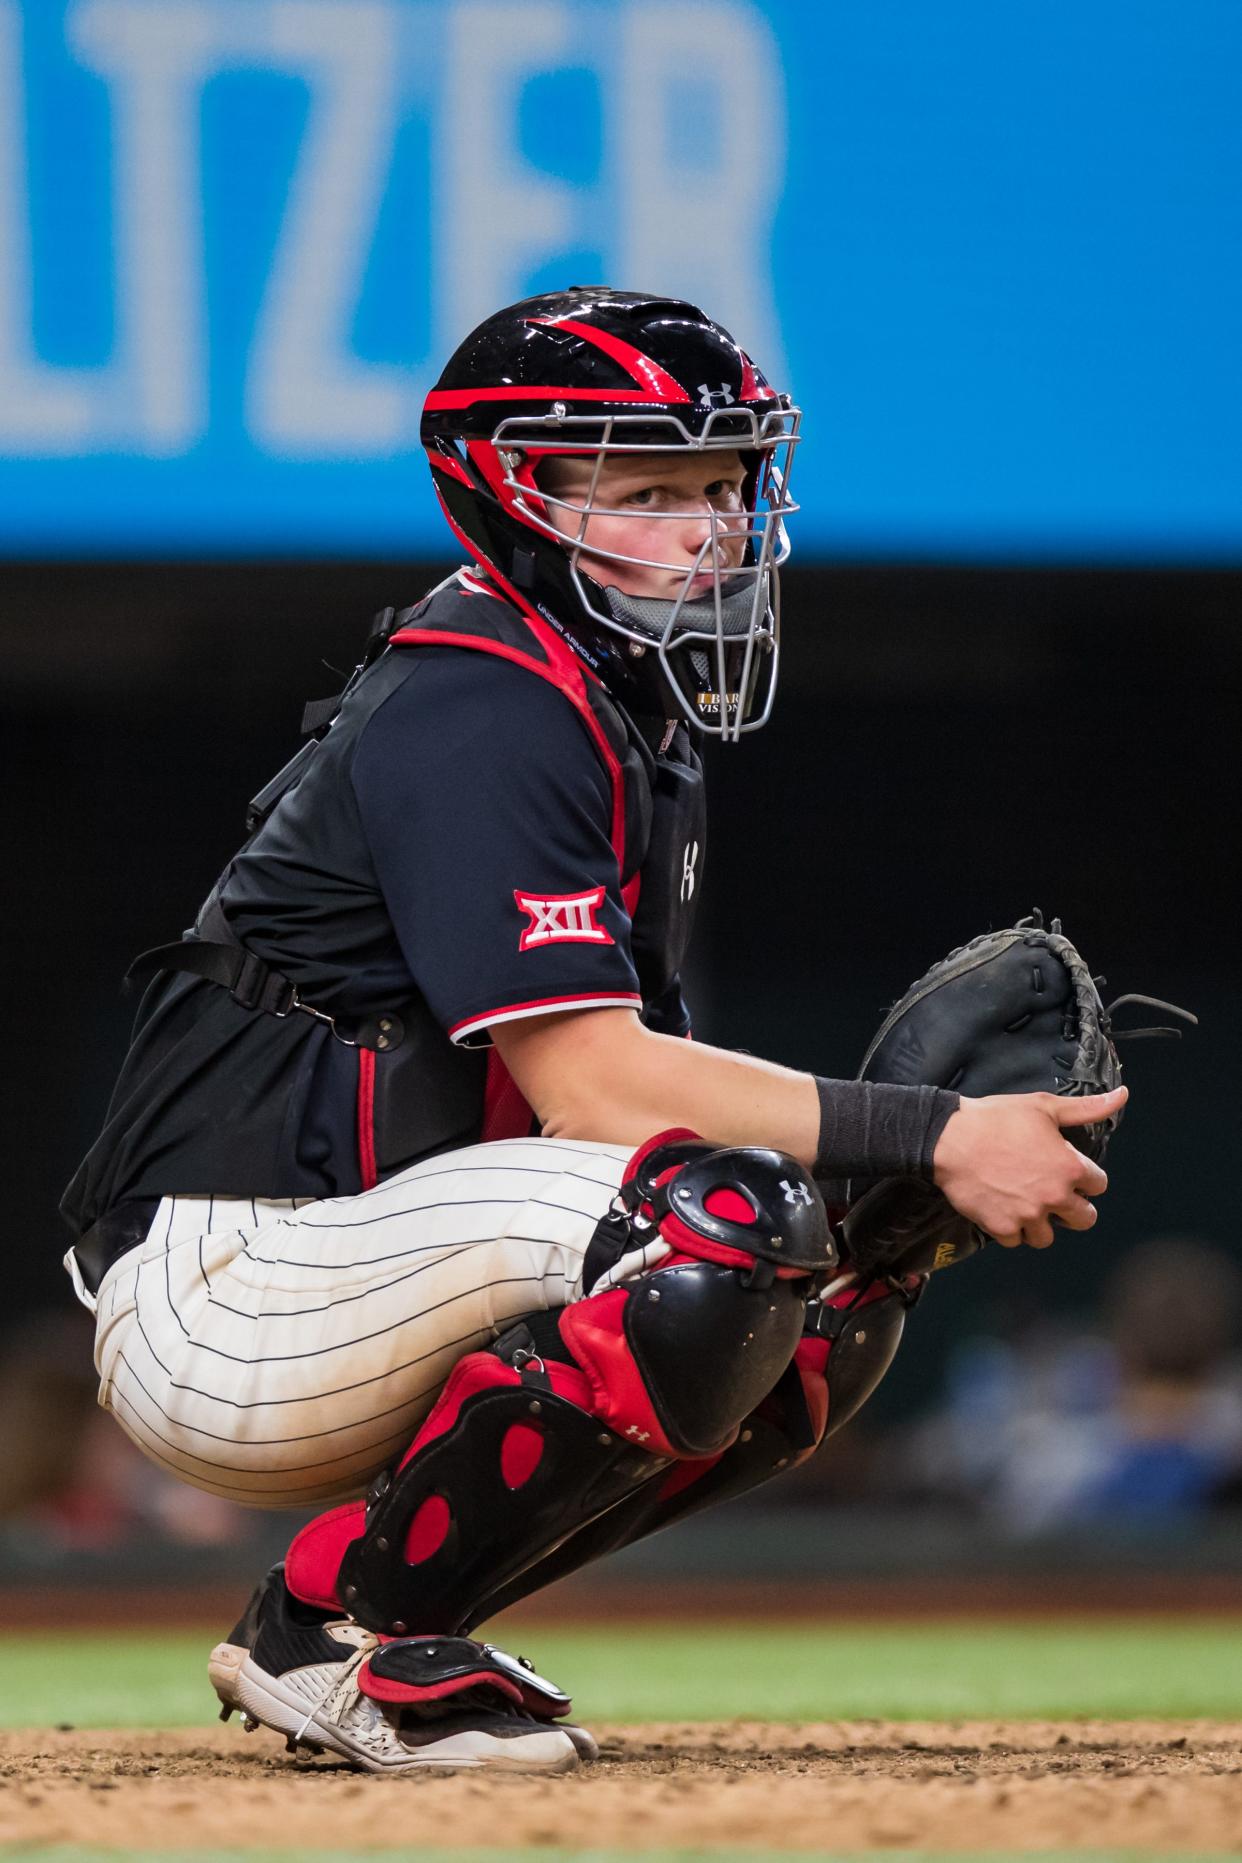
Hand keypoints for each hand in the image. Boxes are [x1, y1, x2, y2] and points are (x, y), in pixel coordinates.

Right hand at [931, 1086, 1126, 1248]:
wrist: (950, 1138)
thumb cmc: (997, 1118)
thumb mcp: (1045, 1107)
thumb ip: (1087, 1108)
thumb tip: (1123, 1095)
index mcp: (1070, 1168)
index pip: (1099, 1185)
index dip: (1084, 1176)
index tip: (1067, 1169)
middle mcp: (1054, 1196)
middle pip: (1084, 1219)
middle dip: (1073, 1209)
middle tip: (1053, 1195)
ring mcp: (1028, 1215)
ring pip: (1047, 1237)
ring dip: (1040, 1223)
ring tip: (1025, 1205)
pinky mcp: (1001, 1227)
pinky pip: (1015, 1241)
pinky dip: (1010, 1229)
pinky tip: (1003, 1209)